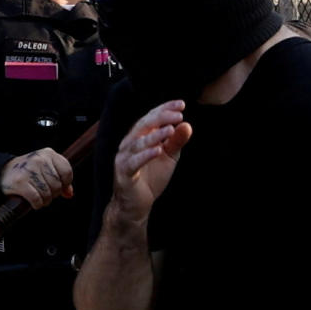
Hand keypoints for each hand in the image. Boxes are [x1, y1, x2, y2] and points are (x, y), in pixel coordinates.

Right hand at [0, 148, 73, 209]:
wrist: (3, 172)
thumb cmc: (28, 172)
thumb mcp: (45, 169)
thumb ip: (60, 179)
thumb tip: (69, 194)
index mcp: (48, 153)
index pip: (66, 172)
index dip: (65, 184)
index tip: (58, 187)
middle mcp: (39, 159)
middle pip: (57, 185)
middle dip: (53, 194)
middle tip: (45, 193)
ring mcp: (29, 170)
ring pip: (47, 194)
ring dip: (45, 201)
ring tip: (40, 198)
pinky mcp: (20, 182)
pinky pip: (37, 199)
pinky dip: (37, 204)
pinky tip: (34, 202)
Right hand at [108, 100, 189, 224]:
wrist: (136, 205)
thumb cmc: (151, 177)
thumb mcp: (168, 157)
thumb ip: (176, 141)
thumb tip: (186, 125)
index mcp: (140, 136)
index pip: (151, 117)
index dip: (165, 109)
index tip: (182, 104)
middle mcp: (130, 143)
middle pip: (144, 125)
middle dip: (161, 118)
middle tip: (178, 115)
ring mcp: (124, 157)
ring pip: (138, 143)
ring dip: (155, 135)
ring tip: (170, 130)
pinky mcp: (124, 173)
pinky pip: (134, 162)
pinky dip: (146, 155)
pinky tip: (158, 150)